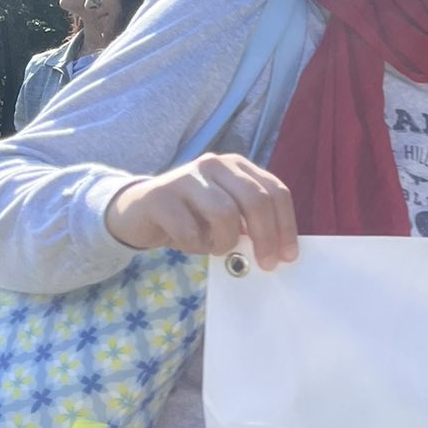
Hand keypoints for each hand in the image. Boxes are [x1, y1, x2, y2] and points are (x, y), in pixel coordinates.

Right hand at [105, 153, 298, 270]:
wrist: (138, 212)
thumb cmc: (192, 216)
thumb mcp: (227, 214)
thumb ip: (251, 222)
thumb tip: (279, 249)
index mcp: (237, 166)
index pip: (275, 191)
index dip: (286, 225)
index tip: (288, 255)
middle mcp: (214, 164)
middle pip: (256, 200)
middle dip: (266, 237)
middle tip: (266, 264)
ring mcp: (186, 176)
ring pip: (225, 214)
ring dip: (225, 241)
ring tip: (214, 247)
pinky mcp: (159, 196)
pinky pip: (190, 230)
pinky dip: (195, 245)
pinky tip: (188, 243)